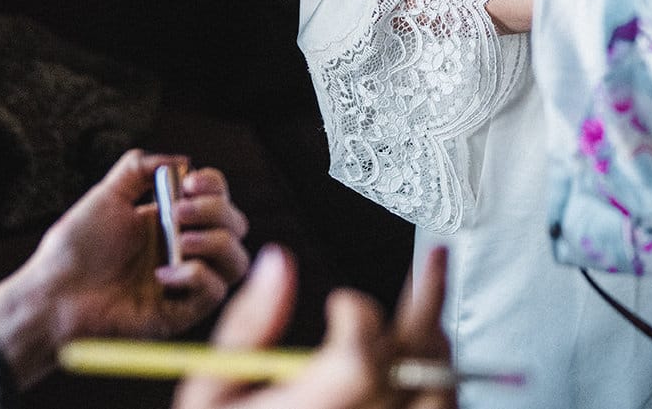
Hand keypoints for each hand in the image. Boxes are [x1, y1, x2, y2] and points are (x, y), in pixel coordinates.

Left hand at [0, 151, 251, 386]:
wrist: (52, 296)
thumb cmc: (73, 250)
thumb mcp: (106, 196)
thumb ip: (139, 167)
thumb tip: (182, 160)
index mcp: (173, 222)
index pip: (218, 198)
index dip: (215, 187)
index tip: (191, 183)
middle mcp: (186, 251)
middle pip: (236, 225)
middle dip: (215, 211)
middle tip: (179, 213)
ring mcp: (187, 283)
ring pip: (238, 261)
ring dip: (217, 243)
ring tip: (181, 242)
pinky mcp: (182, 313)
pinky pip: (215, 292)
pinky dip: (196, 276)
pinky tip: (162, 275)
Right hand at [174, 244, 452, 408]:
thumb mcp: (213, 390)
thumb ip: (248, 325)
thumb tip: (278, 262)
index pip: (359, 365)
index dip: (358, 319)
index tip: (340, 302)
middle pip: (412, 366)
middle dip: (428, 302)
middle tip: (435, 257)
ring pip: (435, 387)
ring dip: (435, 340)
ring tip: (427, 302)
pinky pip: (438, 408)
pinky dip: (436, 378)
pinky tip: (422, 351)